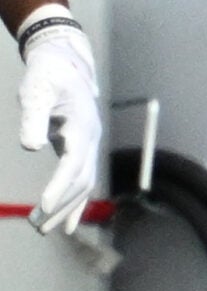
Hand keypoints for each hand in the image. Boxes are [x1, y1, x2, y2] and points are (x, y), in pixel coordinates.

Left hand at [15, 15, 100, 235]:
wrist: (63, 61)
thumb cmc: (47, 76)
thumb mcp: (35, 92)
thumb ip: (33, 118)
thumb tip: (31, 146)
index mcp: (83, 125)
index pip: (73, 163)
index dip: (59, 187)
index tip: (43, 207)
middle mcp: (91, 138)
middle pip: (82, 180)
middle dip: (61, 206)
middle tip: (36, 226)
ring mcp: (89, 143)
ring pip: (85, 183)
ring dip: (67, 208)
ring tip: (43, 229)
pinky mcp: (80, 147)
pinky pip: (82, 179)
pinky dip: (74, 201)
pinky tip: (62, 220)